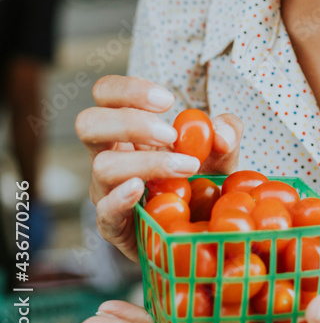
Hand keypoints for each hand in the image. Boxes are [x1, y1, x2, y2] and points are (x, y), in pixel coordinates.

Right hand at [75, 75, 242, 262]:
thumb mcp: (221, 153)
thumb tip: (220, 132)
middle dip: (129, 122)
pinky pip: (104, 212)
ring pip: (102, 166)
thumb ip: (228, 133)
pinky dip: (120, 198)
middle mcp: (108, 154)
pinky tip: (141, 189)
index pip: (105, 93)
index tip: (168, 102)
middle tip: (170, 135)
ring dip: (146, 162)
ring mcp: (106, 191)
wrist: (199, 233)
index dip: (128, 89)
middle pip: (88, 123)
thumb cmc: (200, 183)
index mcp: (126, 128)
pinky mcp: (113, 226)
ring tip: (185, 167)